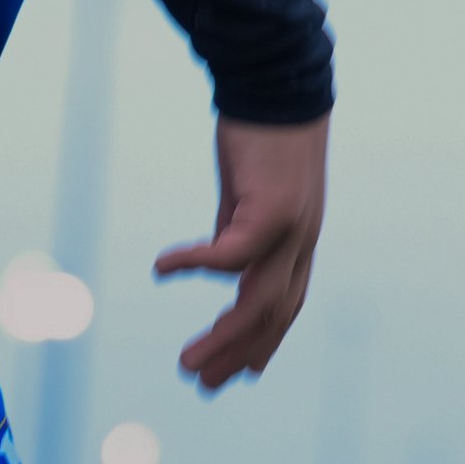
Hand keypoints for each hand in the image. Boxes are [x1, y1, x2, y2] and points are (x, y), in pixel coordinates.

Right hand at [155, 112, 328, 392]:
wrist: (280, 81)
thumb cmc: (261, 132)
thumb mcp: (247, 192)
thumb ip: (237, 226)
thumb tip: (219, 256)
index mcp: (298, 239)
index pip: (285, 304)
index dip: (265, 341)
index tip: (242, 373)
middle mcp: (302, 240)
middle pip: (273, 314)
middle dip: (237, 352)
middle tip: (201, 382)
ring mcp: (293, 228)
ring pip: (258, 300)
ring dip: (222, 336)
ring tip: (186, 360)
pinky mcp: (272, 208)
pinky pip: (230, 254)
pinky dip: (195, 264)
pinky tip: (163, 268)